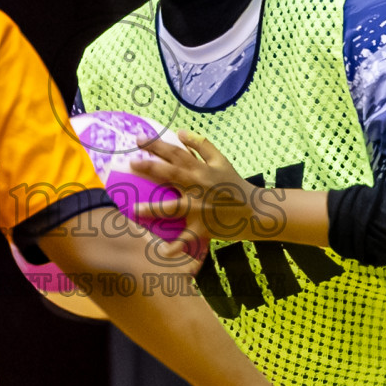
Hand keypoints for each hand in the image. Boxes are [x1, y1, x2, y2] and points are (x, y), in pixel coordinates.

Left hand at [130, 131, 265, 256]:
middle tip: (132, 162)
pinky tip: (161, 253)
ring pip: (173, 207)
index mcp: (201, 169)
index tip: (139, 139)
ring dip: (153, 208)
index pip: (175, 153)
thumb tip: (179, 132)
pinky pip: (187, 239)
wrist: (254, 210)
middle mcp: (197, 186)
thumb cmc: (234, 184)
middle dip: (149, 167)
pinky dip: (175, 247)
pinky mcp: (202, 227)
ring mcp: (199, 208)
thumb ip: (202, 144)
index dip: (156, 145)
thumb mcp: (221, 160)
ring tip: (135, 210)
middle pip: (170, 174)